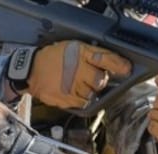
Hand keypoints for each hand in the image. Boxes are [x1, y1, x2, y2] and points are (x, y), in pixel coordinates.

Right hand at [7, 41, 130, 108]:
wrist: (31, 71)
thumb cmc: (51, 58)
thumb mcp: (72, 48)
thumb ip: (90, 54)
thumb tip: (110, 63)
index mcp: (80, 53)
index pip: (106, 58)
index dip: (119, 65)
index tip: (126, 69)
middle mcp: (78, 69)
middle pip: (100, 80)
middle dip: (99, 80)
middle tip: (91, 78)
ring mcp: (73, 85)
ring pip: (93, 92)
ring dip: (89, 90)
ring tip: (78, 84)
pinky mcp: (68, 98)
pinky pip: (84, 102)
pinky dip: (82, 99)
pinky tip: (74, 92)